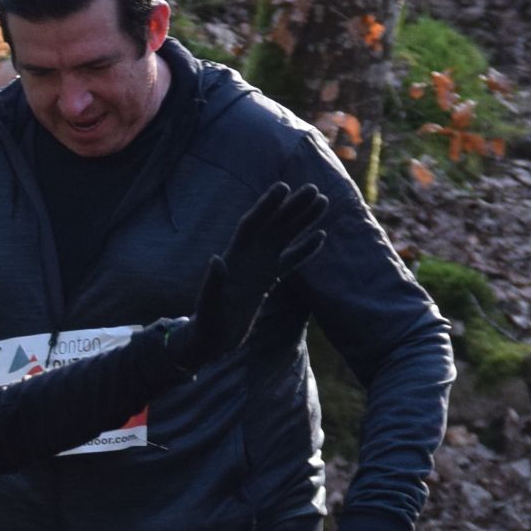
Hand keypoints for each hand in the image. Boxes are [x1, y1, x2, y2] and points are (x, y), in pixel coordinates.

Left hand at [172, 181, 328, 371]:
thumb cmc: (206, 326)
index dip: (266, 207)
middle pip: (272, 226)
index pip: (251, 226)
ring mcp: (257, 269)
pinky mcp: (265, 282)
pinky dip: (304, 249)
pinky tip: (321, 236)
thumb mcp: (208, 308)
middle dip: (292, 207)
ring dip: (302, 220)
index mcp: (233, 260)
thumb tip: (217, 259)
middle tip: (314, 189)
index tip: (283, 188)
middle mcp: (247, 259)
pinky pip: (288, 260)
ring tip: (324, 201)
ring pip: (284, 238)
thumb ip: (212, 285)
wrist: (209, 343)